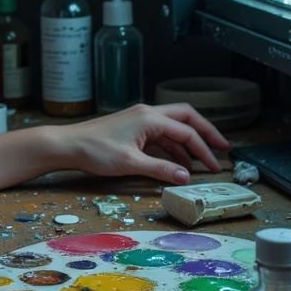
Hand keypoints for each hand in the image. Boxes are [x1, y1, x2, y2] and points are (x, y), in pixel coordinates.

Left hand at [53, 102, 229, 184]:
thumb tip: (186, 177)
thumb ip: (160, 170)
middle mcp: (148, 114)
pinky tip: (178, 162)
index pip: (186, 131)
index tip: (216, 165)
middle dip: (205, 133)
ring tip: (202, 162)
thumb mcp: (130, 163)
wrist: (67, 145)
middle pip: (186, 118)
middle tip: (222, 148)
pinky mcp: (134, 129)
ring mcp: (140, 120)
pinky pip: (161, 135)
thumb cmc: (95, 151)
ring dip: (189, 143)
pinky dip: (173, 147)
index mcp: (150, 118)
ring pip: (173, 127)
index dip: (204, 149)